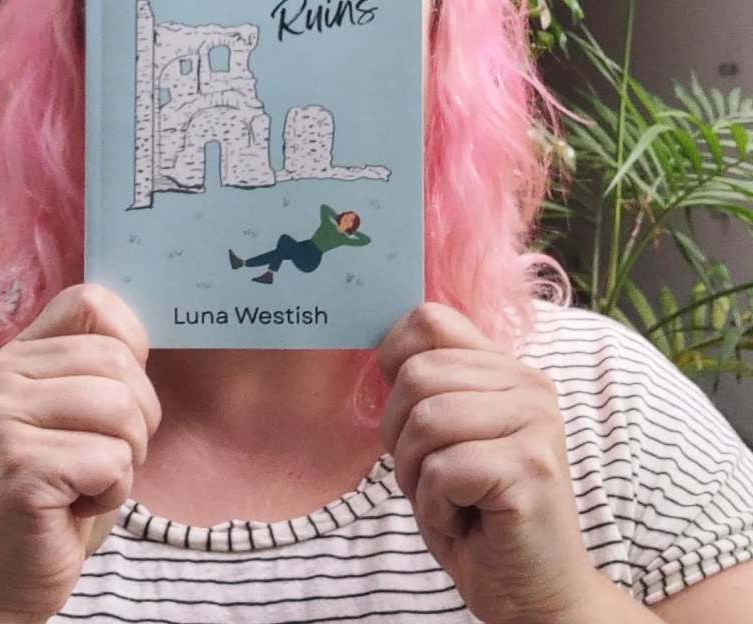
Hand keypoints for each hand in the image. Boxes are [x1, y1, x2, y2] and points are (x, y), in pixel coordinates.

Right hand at [0, 283, 161, 622]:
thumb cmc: (53, 491)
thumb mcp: (72, 414)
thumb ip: (95, 367)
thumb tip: (142, 335)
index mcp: (16, 355)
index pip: (91, 302)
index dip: (130, 341)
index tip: (122, 391)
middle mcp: (0, 376)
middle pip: (119, 359)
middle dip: (140, 415)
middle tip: (107, 455)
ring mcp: (2, 420)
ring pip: (122, 408)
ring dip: (127, 456)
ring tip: (89, 479)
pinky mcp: (18, 467)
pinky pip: (111, 460)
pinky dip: (112, 490)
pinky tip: (75, 506)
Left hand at [376, 302, 601, 623]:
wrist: (532, 592)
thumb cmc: (475, 511)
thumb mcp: (443, 435)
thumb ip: (427, 385)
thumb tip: (377, 342)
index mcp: (505, 369)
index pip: (430, 320)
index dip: (394, 358)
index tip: (402, 409)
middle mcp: (529, 386)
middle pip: (417, 374)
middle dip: (399, 435)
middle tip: (428, 475)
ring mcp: (536, 425)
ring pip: (425, 420)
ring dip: (415, 474)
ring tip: (446, 498)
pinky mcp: (531, 469)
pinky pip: (442, 470)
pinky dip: (434, 506)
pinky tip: (464, 521)